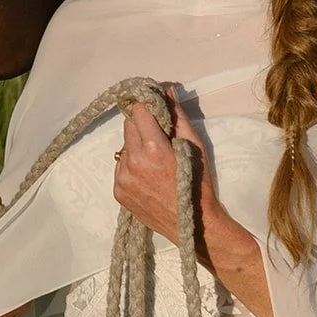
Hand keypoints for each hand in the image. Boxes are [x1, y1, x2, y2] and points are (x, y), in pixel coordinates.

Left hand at [113, 87, 221, 244]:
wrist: (191, 224)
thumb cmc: (198, 183)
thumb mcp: (195, 146)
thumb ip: (178, 117)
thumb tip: (167, 93)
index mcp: (153, 149)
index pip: (138, 113)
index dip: (146, 108)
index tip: (152, 108)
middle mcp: (132, 162)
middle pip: (128, 129)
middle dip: (141, 127)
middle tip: (157, 135)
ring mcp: (122, 179)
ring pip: (123, 149)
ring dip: (136, 147)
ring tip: (154, 160)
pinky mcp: (118, 192)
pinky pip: (120, 168)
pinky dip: (131, 166)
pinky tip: (148, 175)